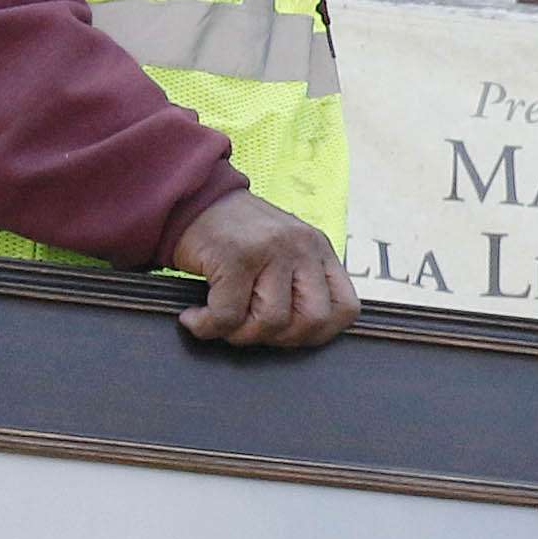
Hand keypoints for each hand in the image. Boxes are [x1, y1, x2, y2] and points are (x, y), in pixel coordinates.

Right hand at [171, 191, 357, 350]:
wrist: (192, 200)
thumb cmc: (235, 235)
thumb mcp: (283, 252)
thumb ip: (299, 284)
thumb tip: (299, 336)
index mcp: (318, 249)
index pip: (345, 308)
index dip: (319, 334)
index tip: (288, 334)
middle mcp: (302, 246)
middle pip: (312, 320)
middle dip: (279, 338)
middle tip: (250, 328)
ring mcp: (271, 250)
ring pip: (270, 322)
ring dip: (238, 333)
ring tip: (219, 321)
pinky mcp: (235, 257)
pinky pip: (228, 316)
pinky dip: (207, 326)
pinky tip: (195, 317)